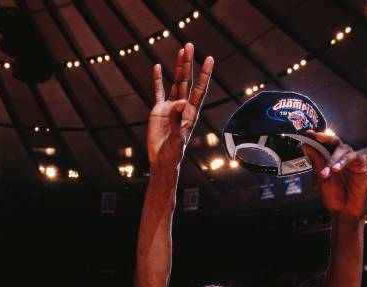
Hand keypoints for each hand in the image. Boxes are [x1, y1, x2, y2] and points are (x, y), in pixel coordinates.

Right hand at [148, 43, 213, 168]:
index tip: (209, 58)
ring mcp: (171, 108)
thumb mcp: (177, 138)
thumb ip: (178, 120)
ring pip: (176, 83)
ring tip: (181, 51)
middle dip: (189, 64)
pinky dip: (158, 79)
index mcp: (191, 113)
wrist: (162, 161)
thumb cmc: (173, 154)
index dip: (204, 74)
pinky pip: (158, 91)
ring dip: (178, 68)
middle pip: (187, 81)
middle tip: (189, 45)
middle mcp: (183, 107)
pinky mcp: (159, 111)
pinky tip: (157, 67)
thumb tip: (181, 101)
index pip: (199, 90)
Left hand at [302, 131, 366, 219]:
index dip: (315, 138)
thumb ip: (316, 162)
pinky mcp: (360, 164)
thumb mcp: (320, 179)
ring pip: (342, 149)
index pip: (322, 145)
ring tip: (328, 172)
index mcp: (328, 159)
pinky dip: (343, 162)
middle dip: (325, 138)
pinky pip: (352, 157)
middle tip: (316, 137)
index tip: (307, 133)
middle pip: (334, 141)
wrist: (344, 210)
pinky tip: (336, 169)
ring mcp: (350, 159)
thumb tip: (305, 146)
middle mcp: (339, 157)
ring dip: (333, 159)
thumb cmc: (333, 196)